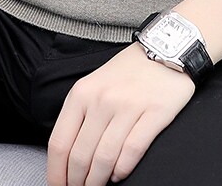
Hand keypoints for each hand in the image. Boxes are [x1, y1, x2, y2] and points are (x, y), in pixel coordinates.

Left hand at [46, 42, 196, 185]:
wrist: (165, 48)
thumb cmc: (128, 70)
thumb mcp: (94, 84)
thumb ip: (80, 115)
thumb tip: (67, 156)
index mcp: (82, 93)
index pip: (59, 143)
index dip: (56, 173)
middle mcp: (102, 100)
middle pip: (80, 156)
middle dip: (77, 182)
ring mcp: (128, 107)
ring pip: (104, 158)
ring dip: (98, 181)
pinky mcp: (154, 114)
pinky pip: (132, 151)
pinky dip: (122, 170)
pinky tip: (118, 175)